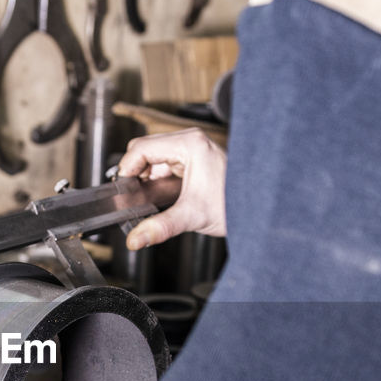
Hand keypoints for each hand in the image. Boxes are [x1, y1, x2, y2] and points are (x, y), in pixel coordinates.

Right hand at [117, 128, 226, 250]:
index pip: (141, 148)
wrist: (258, 208)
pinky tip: (159, 196)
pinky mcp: (194, 159)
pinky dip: (157, 179)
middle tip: (133, 197)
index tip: (122, 188)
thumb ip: (160, 227)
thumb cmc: (236, 204)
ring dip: (146, 177)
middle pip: (145, 150)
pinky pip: (165, 164)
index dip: (127, 168)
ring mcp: (193, 149)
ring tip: (147, 199)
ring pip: (154, 157)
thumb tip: (136, 238)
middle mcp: (190, 141)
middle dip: (136, 173)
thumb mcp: (192, 216)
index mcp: (189, 145)